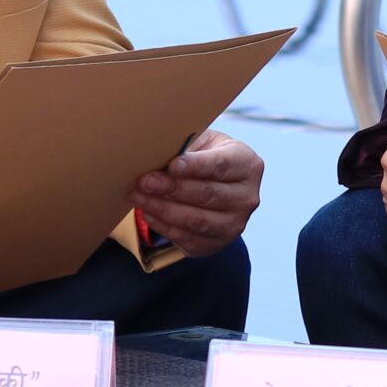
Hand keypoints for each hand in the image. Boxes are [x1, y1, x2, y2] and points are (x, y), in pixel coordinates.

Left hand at [134, 128, 263, 256]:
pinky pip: (187, 238)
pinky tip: (148, 213)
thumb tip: (156, 153)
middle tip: (145, 181)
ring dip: (164, 209)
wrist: (220, 187)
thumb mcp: (204, 143)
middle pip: (208, 194)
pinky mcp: (216, 243)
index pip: (222, 166)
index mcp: (247, 165)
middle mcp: (246, 197)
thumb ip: (187, 147)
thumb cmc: (208, 157)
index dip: (197, 166)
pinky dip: (164, 226)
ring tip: (139, 196)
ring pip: (197, 220)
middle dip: (173, 188)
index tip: (172, 165)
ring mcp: (234, 224)